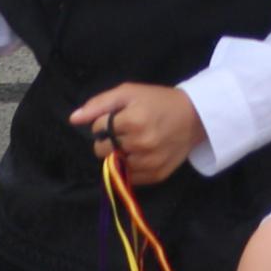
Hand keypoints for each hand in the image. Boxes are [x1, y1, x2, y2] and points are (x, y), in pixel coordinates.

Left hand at [73, 80, 204, 187]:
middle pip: (101, 149)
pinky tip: (142, 154)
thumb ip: (99, 104)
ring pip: (113, 164)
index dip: (106, 120)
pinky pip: (128, 178)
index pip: (98, 128)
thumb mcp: (130, 92)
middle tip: (127, 130)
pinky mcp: (156, 175)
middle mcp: (141, 144)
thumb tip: (73, 119)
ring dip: (119, 154)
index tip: (122, 116)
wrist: (196, 116)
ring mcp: (149, 162)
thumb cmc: (158, 101)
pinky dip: (130, 167)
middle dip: (108, 139)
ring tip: (136, 142)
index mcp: (134, 121)